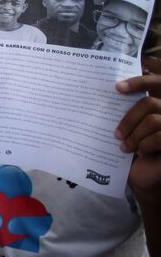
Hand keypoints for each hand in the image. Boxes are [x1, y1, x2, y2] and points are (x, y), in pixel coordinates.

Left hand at [115, 74, 160, 190]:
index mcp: (157, 102)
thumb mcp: (127, 128)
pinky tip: (139, 152)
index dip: (138, 82)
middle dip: (129, 119)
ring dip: (134, 135)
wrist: (142, 174)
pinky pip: (159, 137)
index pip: (155, 82)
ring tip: (125, 147)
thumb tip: (101, 94)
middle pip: (149, 103)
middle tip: (116, 134)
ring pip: (152, 120)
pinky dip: (145, 145)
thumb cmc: (132, 150)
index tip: (117, 87)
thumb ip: (122, 111)